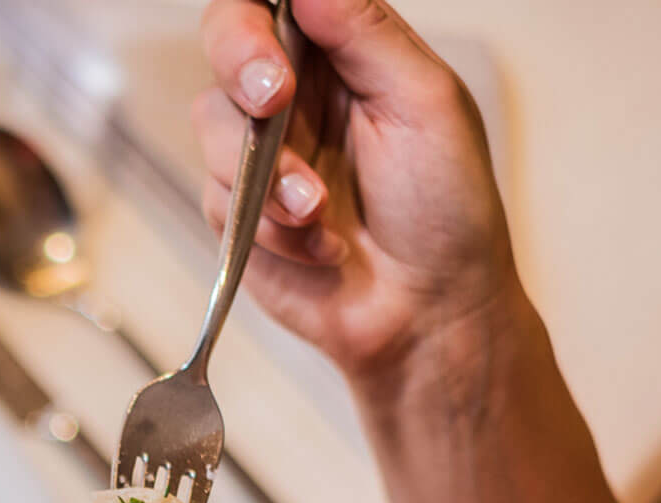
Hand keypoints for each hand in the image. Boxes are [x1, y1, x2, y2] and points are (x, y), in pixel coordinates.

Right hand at [193, 0, 520, 382]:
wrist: (426, 313)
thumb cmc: (446, 211)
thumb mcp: (426, 104)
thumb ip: (368, 34)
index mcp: (347, 53)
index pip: (276, 2)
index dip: (256, 17)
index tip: (278, 47)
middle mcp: (298, 94)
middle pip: (226, 43)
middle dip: (241, 70)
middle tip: (272, 103)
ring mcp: (262, 154)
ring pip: (214, 126)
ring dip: (267, 175)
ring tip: (320, 212)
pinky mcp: (238, 214)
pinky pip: (220, 199)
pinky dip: (269, 227)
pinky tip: (317, 246)